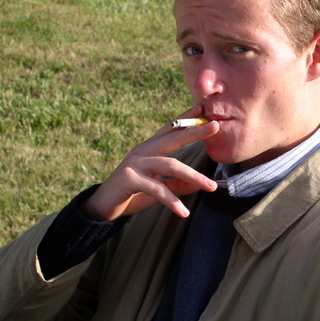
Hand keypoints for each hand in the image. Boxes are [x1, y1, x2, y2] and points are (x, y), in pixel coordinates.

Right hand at [81, 106, 218, 220]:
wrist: (104, 206)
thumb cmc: (134, 193)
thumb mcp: (160, 187)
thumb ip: (178, 184)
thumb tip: (199, 184)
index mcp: (150, 148)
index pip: (170, 129)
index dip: (186, 118)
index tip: (202, 108)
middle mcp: (143, 151)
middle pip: (173, 138)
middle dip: (195, 132)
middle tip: (215, 126)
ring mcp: (136, 163)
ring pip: (171, 165)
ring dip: (194, 176)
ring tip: (212, 187)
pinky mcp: (130, 179)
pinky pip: (157, 189)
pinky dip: (172, 201)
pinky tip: (184, 212)